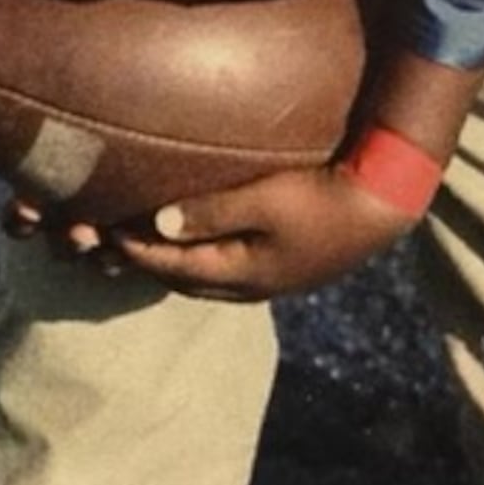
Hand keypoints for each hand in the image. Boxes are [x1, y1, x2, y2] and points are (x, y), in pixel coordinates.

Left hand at [3, 163, 412, 302]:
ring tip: (137, 242)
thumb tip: (157, 223)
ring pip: (198, 279)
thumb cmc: (323, 198)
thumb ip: (211, 212)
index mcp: (238, 274)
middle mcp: (246, 286)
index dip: (130, 247)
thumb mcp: (266, 201)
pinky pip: (220, 270)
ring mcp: (264, 282)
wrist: (384, 206)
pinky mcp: (279, 269)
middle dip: (140, 262)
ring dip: (166, 263)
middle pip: (177, 279)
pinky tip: (189, 239)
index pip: (167, 264)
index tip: (99, 226)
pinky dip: (194, 258)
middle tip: (105, 239)